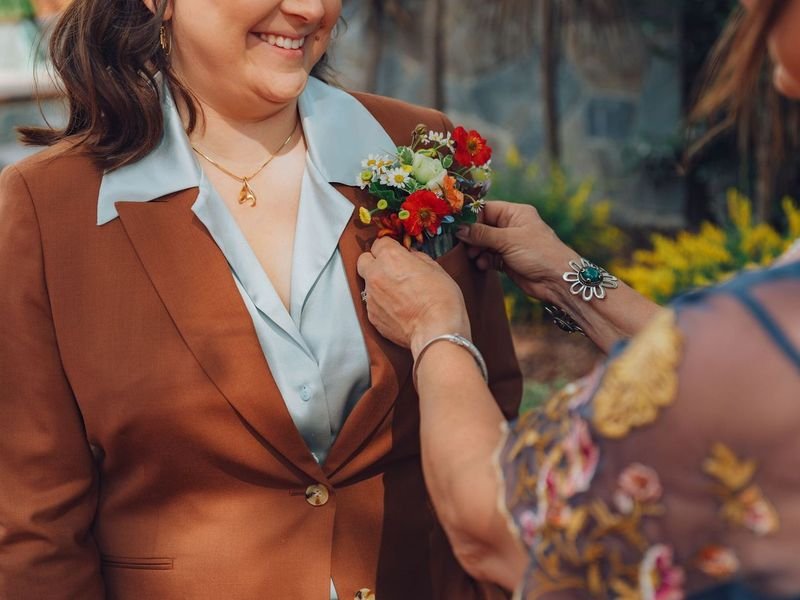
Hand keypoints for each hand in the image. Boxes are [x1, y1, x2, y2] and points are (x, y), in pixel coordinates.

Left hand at [357, 237, 470, 358]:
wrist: (436, 330)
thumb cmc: (441, 300)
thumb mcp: (436, 268)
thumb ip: (418, 259)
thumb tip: (411, 258)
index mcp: (391, 257)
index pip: (379, 243)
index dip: (390, 248)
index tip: (397, 253)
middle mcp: (376, 275)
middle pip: (364, 260)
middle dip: (375, 262)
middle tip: (391, 269)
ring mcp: (371, 297)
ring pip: (368, 284)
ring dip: (379, 285)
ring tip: (399, 294)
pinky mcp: (372, 316)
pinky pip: (372, 304)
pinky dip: (382, 305)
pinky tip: (399, 309)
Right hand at [456, 201, 576, 303]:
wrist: (557, 280)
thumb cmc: (538, 253)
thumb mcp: (508, 239)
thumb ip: (482, 234)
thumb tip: (459, 229)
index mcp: (515, 213)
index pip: (487, 209)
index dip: (472, 218)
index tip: (458, 227)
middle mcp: (512, 226)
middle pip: (483, 227)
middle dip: (472, 236)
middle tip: (464, 245)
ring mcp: (510, 244)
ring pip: (484, 243)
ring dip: (477, 250)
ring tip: (474, 256)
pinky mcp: (508, 260)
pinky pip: (489, 257)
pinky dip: (484, 260)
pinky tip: (482, 265)